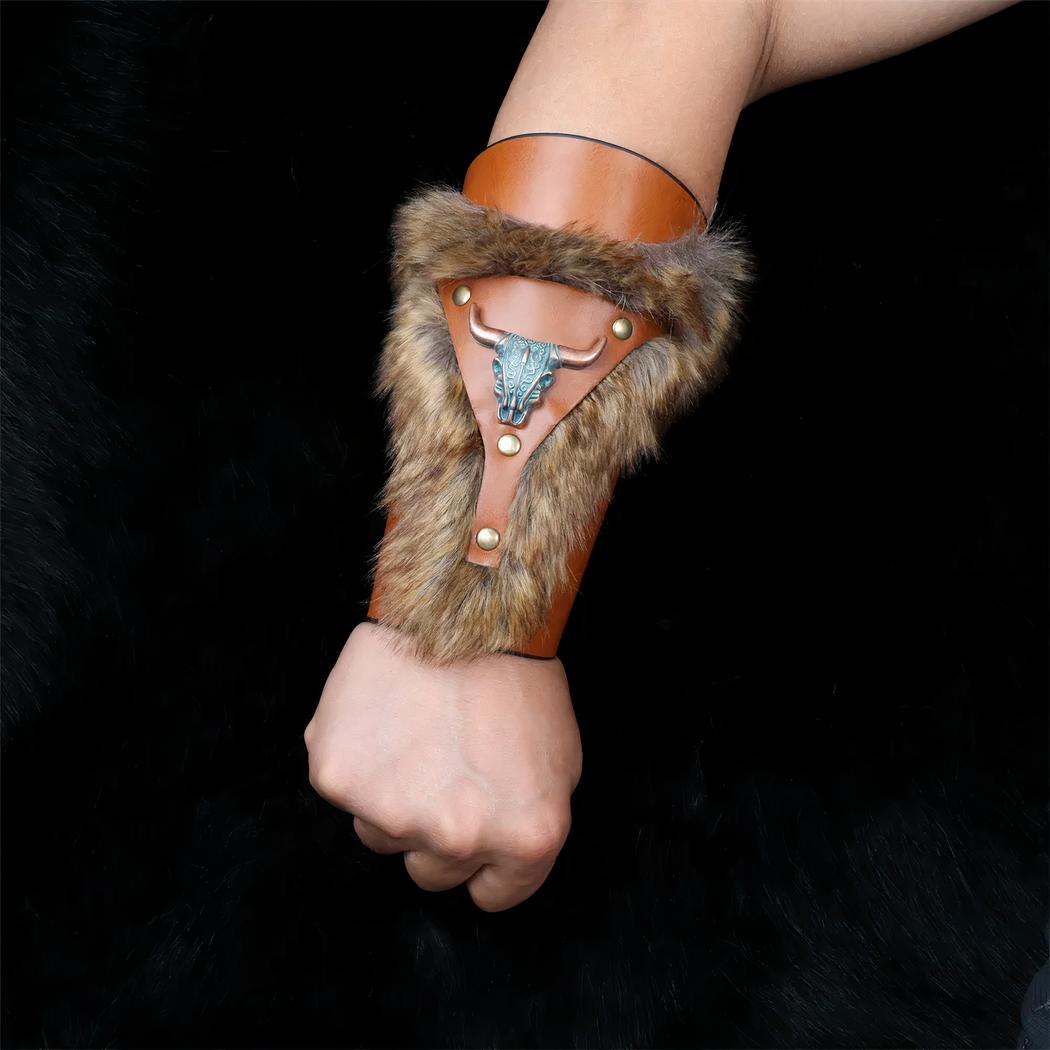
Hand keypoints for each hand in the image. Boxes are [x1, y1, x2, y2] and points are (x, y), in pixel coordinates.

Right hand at [304, 622, 581, 910]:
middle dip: (437, 831)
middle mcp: (459, 837)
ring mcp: (393, 811)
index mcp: (524, 837)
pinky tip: (382, 715)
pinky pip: (343, 789)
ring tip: (415, 730)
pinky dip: (355, 758)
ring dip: (392, 796)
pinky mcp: (339, 777)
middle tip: (444, 766)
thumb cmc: (517, 675)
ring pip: (380, 833)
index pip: (492, 894)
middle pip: (431, 873)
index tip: (476, 827)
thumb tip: (493, 858)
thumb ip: (526, 824)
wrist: (463, 605)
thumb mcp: (559, 762)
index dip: (484, 862)